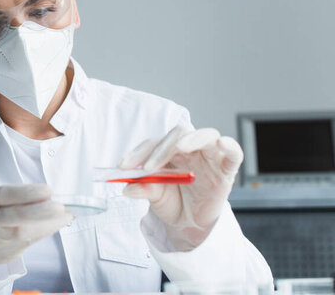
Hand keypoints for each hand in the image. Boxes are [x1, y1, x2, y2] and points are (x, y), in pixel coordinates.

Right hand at [0, 184, 72, 273]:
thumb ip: (18, 196)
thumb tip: (49, 197)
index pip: (7, 194)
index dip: (28, 193)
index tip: (49, 190)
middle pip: (16, 216)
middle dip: (41, 212)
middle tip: (60, 208)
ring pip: (25, 233)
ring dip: (48, 224)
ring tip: (65, 216)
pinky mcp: (3, 254)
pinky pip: (27, 244)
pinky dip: (43, 233)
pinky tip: (55, 225)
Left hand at [119, 125, 242, 250]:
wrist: (190, 223)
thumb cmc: (173, 203)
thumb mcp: (155, 197)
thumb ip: (144, 189)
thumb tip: (127, 188)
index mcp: (169, 151)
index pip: (154, 143)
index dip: (138, 152)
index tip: (123, 166)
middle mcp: (190, 149)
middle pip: (178, 134)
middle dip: (161, 148)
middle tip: (148, 168)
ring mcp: (209, 156)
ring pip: (206, 135)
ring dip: (192, 139)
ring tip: (180, 148)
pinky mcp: (227, 168)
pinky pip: (234, 152)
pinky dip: (230, 146)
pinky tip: (222, 144)